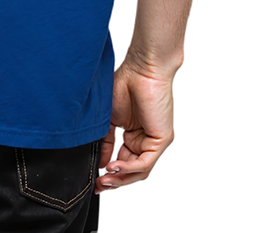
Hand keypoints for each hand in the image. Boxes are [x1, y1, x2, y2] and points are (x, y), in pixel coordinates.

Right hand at [94, 59, 174, 192]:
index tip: (92, 179)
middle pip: (131, 171)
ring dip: (121, 178)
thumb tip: (99, 162)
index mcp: (134, 135)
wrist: (142, 68)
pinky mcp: (161, 140)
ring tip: (104, 180)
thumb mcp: (109, 118)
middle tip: (98, 186)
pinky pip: (145, 162)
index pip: (122, 161)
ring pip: (139, 171)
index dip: (108, 173)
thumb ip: (105, 141)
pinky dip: (129, 168)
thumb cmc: (125, 83)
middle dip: (114, 181)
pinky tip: (113, 167)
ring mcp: (154, 141)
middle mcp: (145, 140)